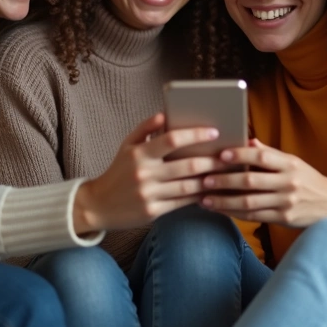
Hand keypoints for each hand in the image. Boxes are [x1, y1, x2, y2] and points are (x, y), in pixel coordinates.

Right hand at [73, 113, 226, 233]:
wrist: (97, 205)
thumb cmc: (117, 172)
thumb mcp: (126, 146)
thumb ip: (145, 128)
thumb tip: (165, 114)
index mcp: (139, 154)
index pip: (172, 139)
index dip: (195, 135)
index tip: (214, 132)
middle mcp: (144, 174)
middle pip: (187, 166)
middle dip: (212, 161)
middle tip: (229, 156)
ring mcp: (149, 194)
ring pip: (189, 187)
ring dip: (209, 180)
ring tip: (225, 174)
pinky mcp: (153, 212)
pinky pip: (182, 203)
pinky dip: (198, 197)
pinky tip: (210, 191)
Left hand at [200, 139, 326, 227]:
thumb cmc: (306, 179)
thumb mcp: (293, 162)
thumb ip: (269, 153)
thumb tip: (246, 140)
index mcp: (290, 164)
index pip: (262, 157)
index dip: (240, 155)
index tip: (221, 154)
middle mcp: (288, 183)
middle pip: (251, 181)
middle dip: (225, 181)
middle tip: (205, 179)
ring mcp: (286, 202)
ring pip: (249, 202)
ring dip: (224, 201)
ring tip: (205, 199)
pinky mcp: (283, 219)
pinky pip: (254, 216)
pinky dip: (234, 213)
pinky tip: (220, 210)